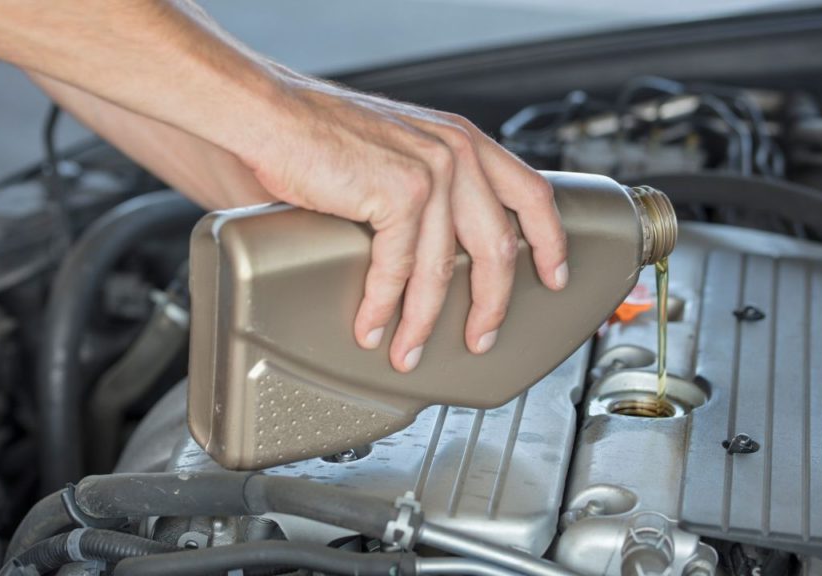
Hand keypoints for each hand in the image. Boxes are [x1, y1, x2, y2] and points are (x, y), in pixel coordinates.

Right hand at [243, 77, 568, 371]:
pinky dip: (382, 306)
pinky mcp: (398, 191)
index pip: (531, 193)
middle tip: (480, 337)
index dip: (550, 241)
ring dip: (424, 320)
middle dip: (492, 304)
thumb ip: (426, 193)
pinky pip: (398, 269)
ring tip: (408, 351)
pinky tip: (372, 326)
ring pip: (445, 269)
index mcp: (461, 140)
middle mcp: (456, 151)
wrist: (267, 112)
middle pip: (499, 245)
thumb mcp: (394, 154)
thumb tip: (435, 248)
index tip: (554, 275)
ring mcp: (431, 170)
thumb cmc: (317, 135)